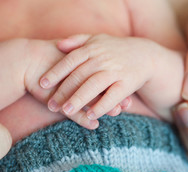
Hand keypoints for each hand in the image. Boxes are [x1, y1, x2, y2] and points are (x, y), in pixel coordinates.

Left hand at [40, 34, 183, 127]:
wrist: (145, 54)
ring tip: (65, 111)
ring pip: (94, 86)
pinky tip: (90, 116)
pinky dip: (101, 106)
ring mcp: (115, 71)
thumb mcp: (97, 39)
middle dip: (63, 91)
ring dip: (79, 99)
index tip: (42, 84)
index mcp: (93, 48)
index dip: (55, 72)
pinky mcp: (127, 83)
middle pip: (79, 76)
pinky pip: (112, 96)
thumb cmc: (115, 49)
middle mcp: (103, 59)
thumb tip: (59, 45)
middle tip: (50, 104)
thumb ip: (77, 41)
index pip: (70, 61)